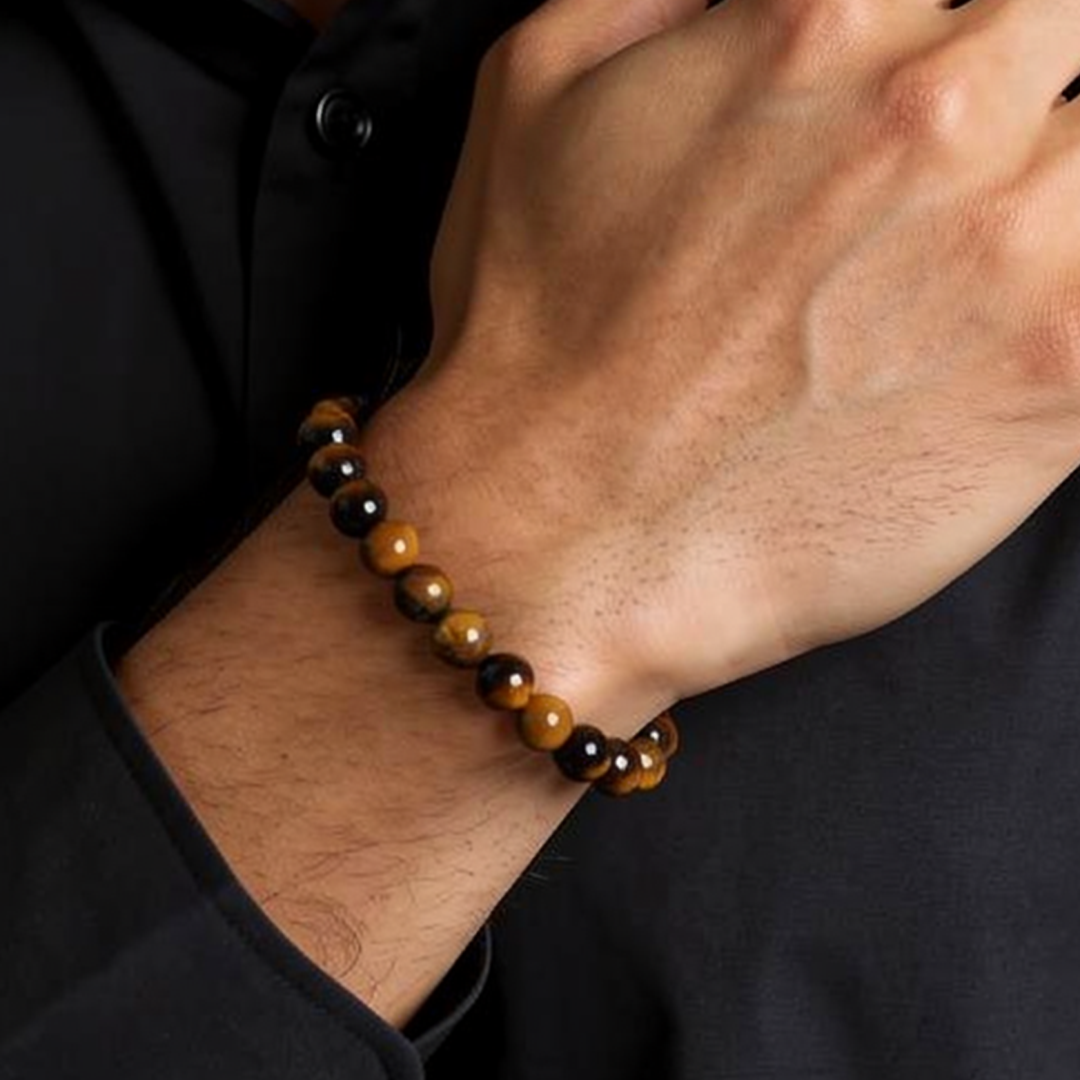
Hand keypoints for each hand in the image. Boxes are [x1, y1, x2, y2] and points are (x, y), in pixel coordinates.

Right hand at [368, 0, 1079, 717]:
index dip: (926, 39)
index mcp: (820, 21)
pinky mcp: (1061, 382)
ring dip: (1053, 197)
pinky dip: (1076, 299)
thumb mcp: (532, 87)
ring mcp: (1017, 248)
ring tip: (960, 274)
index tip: (908, 110)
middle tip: (944, 183)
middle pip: (1061, 34)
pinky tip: (1015, 331)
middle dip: (1019, 85)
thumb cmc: (536, 339)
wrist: (564, 530)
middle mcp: (936, 117)